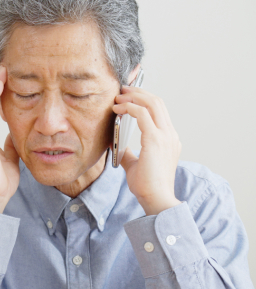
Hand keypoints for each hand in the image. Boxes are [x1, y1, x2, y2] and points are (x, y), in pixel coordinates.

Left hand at [113, 87, 181, 214]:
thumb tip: (119, 146)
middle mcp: (170, 134)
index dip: (144, 98)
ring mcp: (165, 136)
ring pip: (152, 103)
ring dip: (133, 97)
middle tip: (122, 90)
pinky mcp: (155, 140)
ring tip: (118, 97)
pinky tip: (118, 109)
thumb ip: (130, 153)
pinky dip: (129, 108)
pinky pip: (142, 114)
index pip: (159, 110)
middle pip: (157, 102)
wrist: (155, 199)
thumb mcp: (136, 164)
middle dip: (138, 92)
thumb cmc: (147, 185)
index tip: (128, 95)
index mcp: (168, 138)